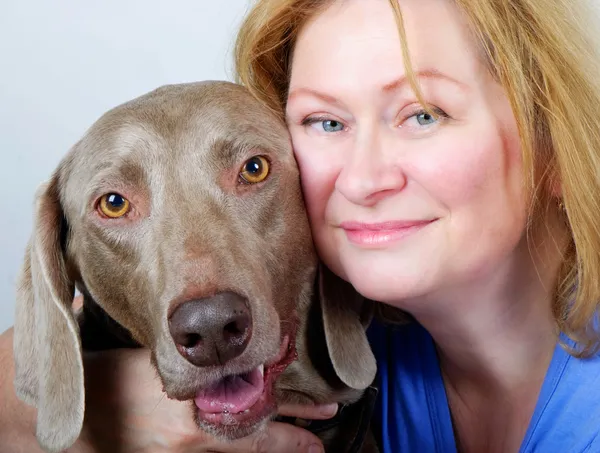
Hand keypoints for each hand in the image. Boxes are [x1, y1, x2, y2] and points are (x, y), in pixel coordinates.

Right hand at [75, 347, 335, 452]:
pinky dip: (247, 451)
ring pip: (244, 451)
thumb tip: (236, 355)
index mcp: (193, 405)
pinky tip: (263, 448)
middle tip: (325, 426)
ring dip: (278, 445)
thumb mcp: (157, 360)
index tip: (323, 405)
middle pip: (257, 435)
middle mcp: (195, 436)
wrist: (81, 415)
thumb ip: (199, 365)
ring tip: (309, 444)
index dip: (294, 409)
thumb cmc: (112, 378)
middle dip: (295, 432)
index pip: (257, 406)